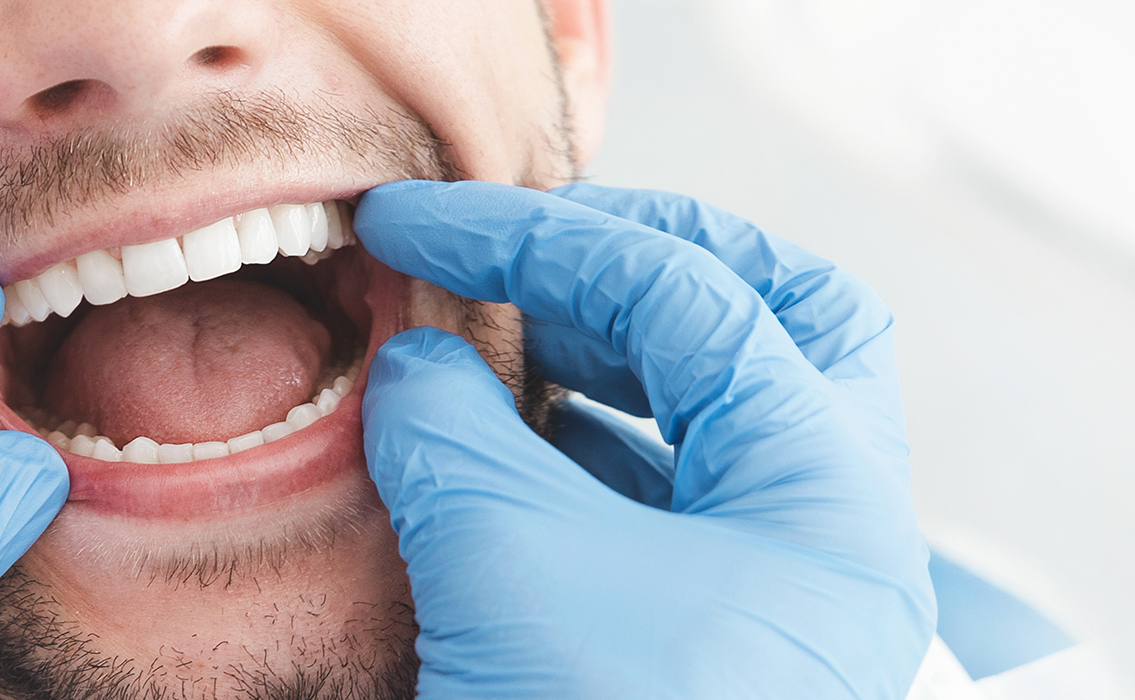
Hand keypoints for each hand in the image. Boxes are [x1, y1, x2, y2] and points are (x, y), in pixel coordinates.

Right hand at [353, 180, 933, 697]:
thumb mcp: (510, 569)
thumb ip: (453, 434)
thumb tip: (417, 364)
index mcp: (823, 496)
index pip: (682, 291)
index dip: (533, 238)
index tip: (416, 226)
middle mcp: (823, 534)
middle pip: (767, 323)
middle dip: (633, 265)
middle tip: (517, 250)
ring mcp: (771, 592)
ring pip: (712, 420)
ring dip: (595, 364)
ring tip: (481, 350)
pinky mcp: (704, 644)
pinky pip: (656, 506)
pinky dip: (574, 455)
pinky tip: (488, 457)